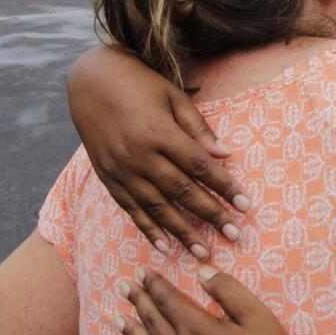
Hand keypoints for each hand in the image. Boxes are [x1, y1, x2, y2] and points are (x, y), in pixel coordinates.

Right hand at [67, 46, 249, 257]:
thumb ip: (198, 128)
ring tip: (203, 253)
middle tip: (234, 236)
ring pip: (156, 207)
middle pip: (181, 191)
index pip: (199, 166)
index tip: (246, 206)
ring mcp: (120, 169)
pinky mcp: (108, 178)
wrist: (89, 81)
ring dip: (182, 232)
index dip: (224, 187)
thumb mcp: (173, 96)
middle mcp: (138, 155)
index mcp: (158, 132)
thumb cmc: (139, 84)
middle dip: (210, 216)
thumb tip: (225, 155)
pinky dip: (148, 229)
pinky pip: (130, 209)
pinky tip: (165, 247)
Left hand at [116, 267, 328, 334]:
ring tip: (118, 317)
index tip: (144, 272)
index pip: (167, 301)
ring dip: (132, 331)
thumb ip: (227, 290)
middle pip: (152, 322)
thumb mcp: (256, 314)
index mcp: (198, 330)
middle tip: (124, 286)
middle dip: (138, 301)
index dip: (154, 285)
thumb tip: (202, 272)